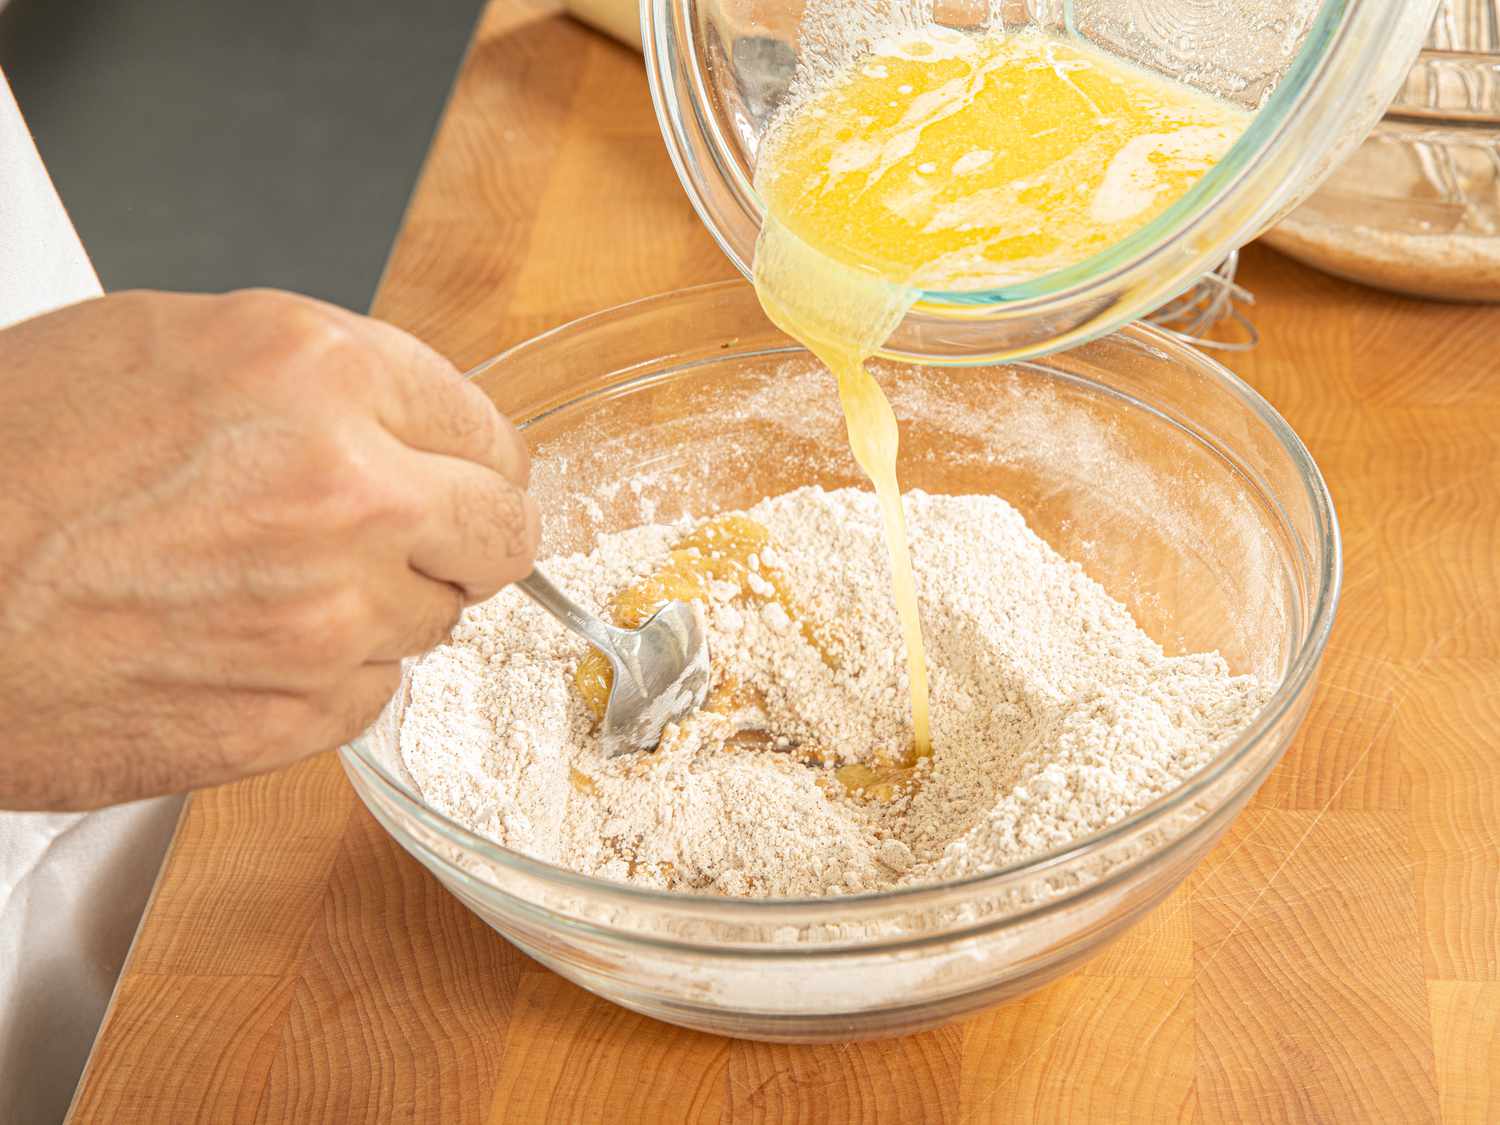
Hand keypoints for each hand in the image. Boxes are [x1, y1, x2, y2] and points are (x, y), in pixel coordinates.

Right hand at [0, 290, 537, 809]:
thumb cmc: (1, 465)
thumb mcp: (161, 348)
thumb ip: (312, 383)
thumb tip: (401, 425)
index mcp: (315, 371)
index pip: (485, 430)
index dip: (474, 459)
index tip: (464, 476)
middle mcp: (348, 491)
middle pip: (503, 533)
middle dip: (466, 535)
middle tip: (412, 537)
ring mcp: (331, 614)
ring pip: (437, 618)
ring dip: (384, 606)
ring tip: (272, 587)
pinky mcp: (299, 714)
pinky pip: (373, 692)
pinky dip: (331, 676)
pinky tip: (242, 647)